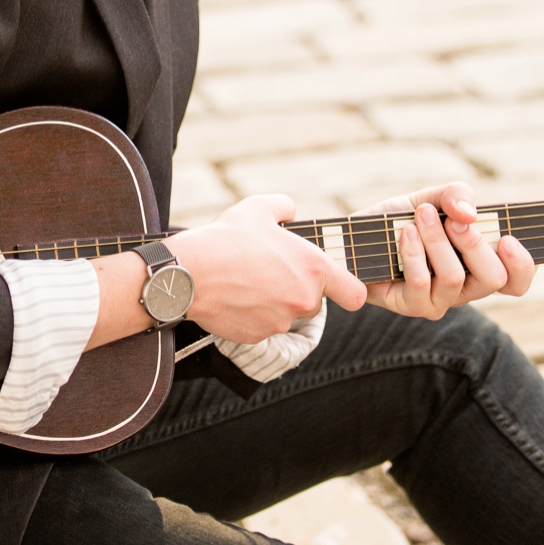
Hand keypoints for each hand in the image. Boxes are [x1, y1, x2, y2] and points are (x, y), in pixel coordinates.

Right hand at [164, 193, 366, 344]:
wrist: (187, 274)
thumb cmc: (225, 238)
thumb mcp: (258, 207)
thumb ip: (285, 207)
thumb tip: (291, 211)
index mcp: (314, 269)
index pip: (356, 294)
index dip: (348, 289)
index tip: (337, 284)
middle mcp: (304, 300)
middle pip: (315, 301)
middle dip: (299, 289)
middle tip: (272, 270)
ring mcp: (281, 322)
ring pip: (288, 314)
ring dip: (276, 302)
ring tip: (248, 280)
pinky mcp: (258, 337)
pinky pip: (264, 326)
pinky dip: (253, 315)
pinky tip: (234, 297)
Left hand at [356, 182, 536, 318]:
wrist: (360, 234)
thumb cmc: (404, 217)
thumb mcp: (433, 197)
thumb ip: (457, 195)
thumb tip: (469, 214)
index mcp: (483, 264)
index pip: (518, 281)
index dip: (523, 265)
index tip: (509, 239)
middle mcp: (467, 288)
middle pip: (494, 279)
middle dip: (475, 244)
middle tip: (454, 220)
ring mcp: (440, 301)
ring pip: (455, 278)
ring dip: (437, 241)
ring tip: (419, 217)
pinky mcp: (412, 305)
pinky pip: (422, 283)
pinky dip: (414, 253)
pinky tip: (404, 234)